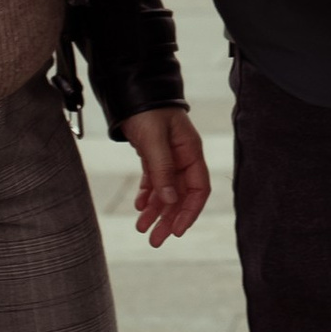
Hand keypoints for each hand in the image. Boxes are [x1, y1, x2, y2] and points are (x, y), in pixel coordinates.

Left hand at [121, 106, 210, 245]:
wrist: (132, 91)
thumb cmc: (147, 111)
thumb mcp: (154, 140)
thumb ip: (162, 170)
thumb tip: (168, 201)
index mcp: (191, 152)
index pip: (198, 189)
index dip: (189, 211)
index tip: (176, 230)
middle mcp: (183, 157)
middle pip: (180, 195)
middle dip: (168, 218)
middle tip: (155, 240)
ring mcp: (169, 157)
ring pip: (166, 192)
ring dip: (156, 211)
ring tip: (142, 228)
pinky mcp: (154, 156)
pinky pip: (155, 181)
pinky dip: (148, 195)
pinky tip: (139, 207)